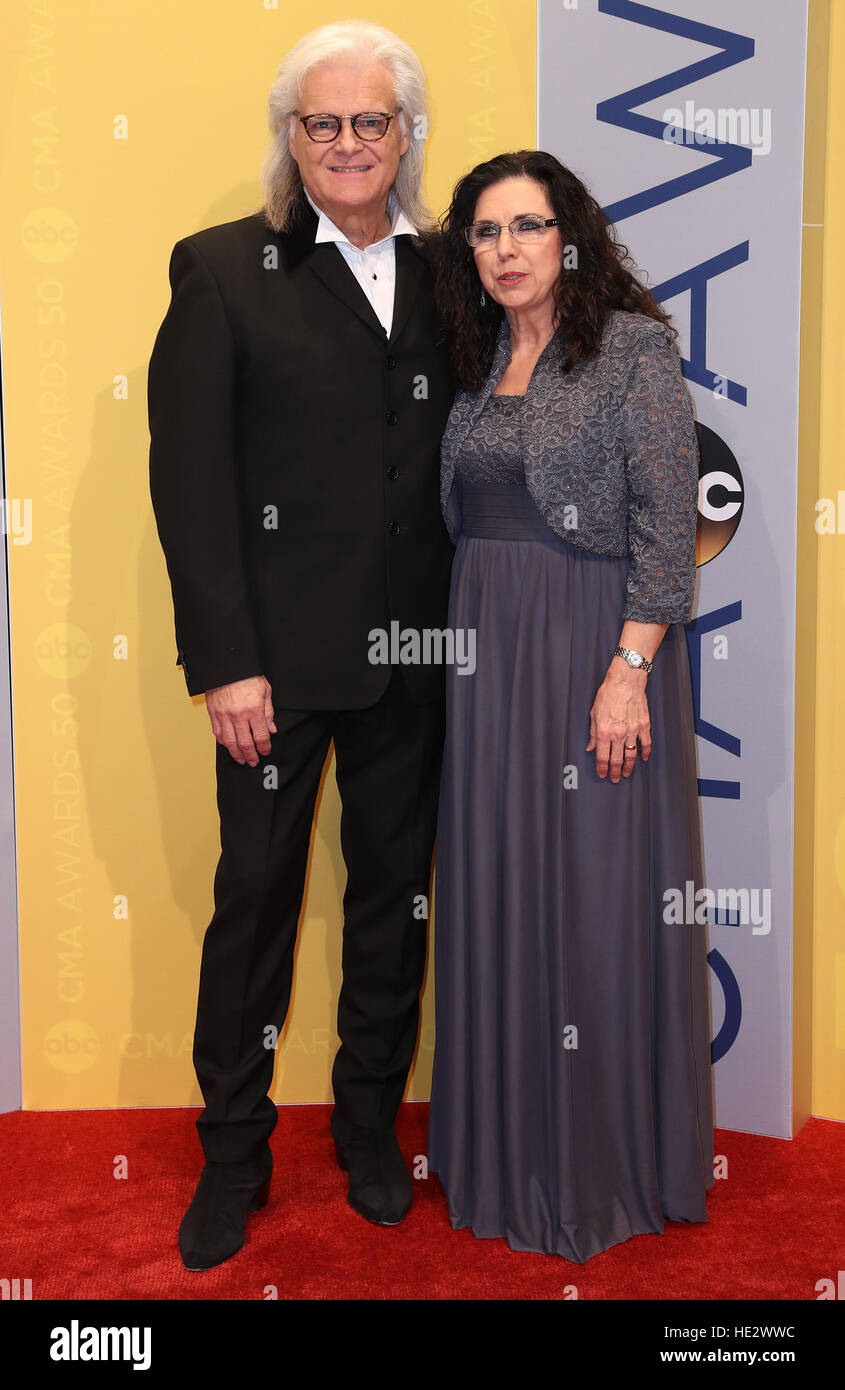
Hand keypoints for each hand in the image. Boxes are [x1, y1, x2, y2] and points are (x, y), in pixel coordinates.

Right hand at [205, 675, 275, 765]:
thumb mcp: (265, 690)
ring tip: (241, 759)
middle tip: (254, 761)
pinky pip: (218, 733)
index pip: (261, 736)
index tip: (265, 751)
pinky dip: (223, 742)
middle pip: (245, 743)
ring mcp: (224, 715)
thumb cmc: (247, 675)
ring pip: (230, 742)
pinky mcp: (213, 713)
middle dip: (251, 756)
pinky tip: (228, 746)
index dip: (264, 747)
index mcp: (254, 709)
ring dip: (236, 754)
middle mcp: (238, 715)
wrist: (227, 665)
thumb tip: (271, 729)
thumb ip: (268, 712)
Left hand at [586, 663, 651, 781]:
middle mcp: (619, 734)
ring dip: (629, 767)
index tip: (602, 774)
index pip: (602, 757)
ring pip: (631, 755)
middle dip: (615, 771)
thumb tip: (591, 747)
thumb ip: (593, 733)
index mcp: (604, 732)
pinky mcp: (644, 725)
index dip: (602, 768)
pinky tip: (643, 758)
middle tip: (615, 778)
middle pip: (617, 759)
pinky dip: (645, 753)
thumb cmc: (608, 693)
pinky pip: (646, 743)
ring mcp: (633, 730)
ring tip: (627, 773)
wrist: (625, 681)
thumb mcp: (594, 713)